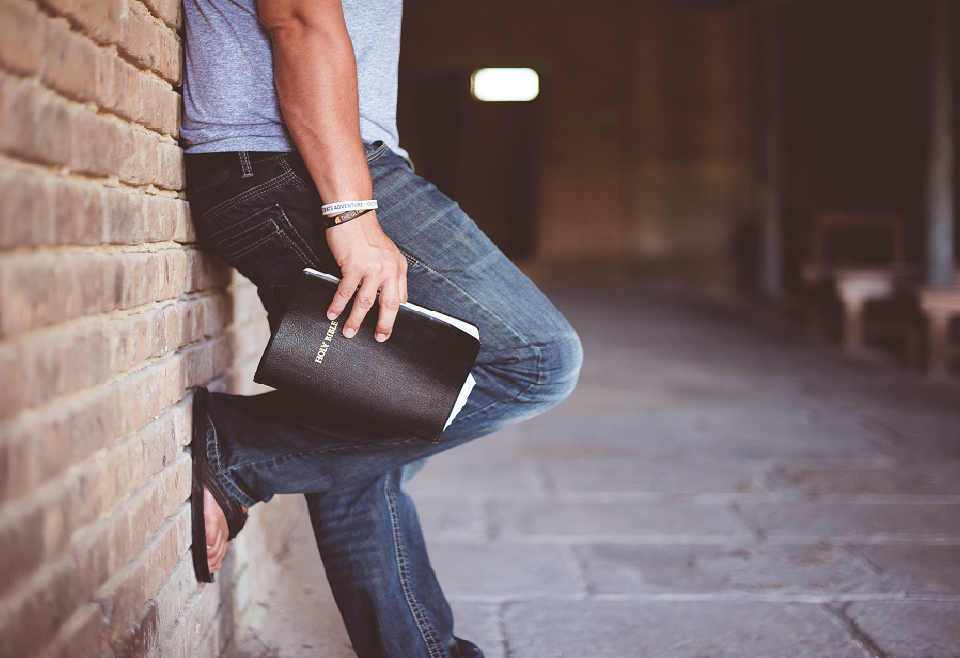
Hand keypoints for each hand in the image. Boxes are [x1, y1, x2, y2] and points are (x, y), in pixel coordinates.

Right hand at [325, 212, 407, 340]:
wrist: (352, 214)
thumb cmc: (366, 234)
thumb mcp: (387, 252)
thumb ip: (389, 273)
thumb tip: (388, 296)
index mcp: (398, 267)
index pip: (401, 298)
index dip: (394, 315)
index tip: (388, 328)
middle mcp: (388, 269)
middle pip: (389, 305)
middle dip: (383, 325)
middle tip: (379, 338)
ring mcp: (371, 269)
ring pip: (365, 303)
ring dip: (356, 320)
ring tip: (349, 332)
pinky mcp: (353, 267)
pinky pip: (345, 292)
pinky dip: (338, 305)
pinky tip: (333, 313)